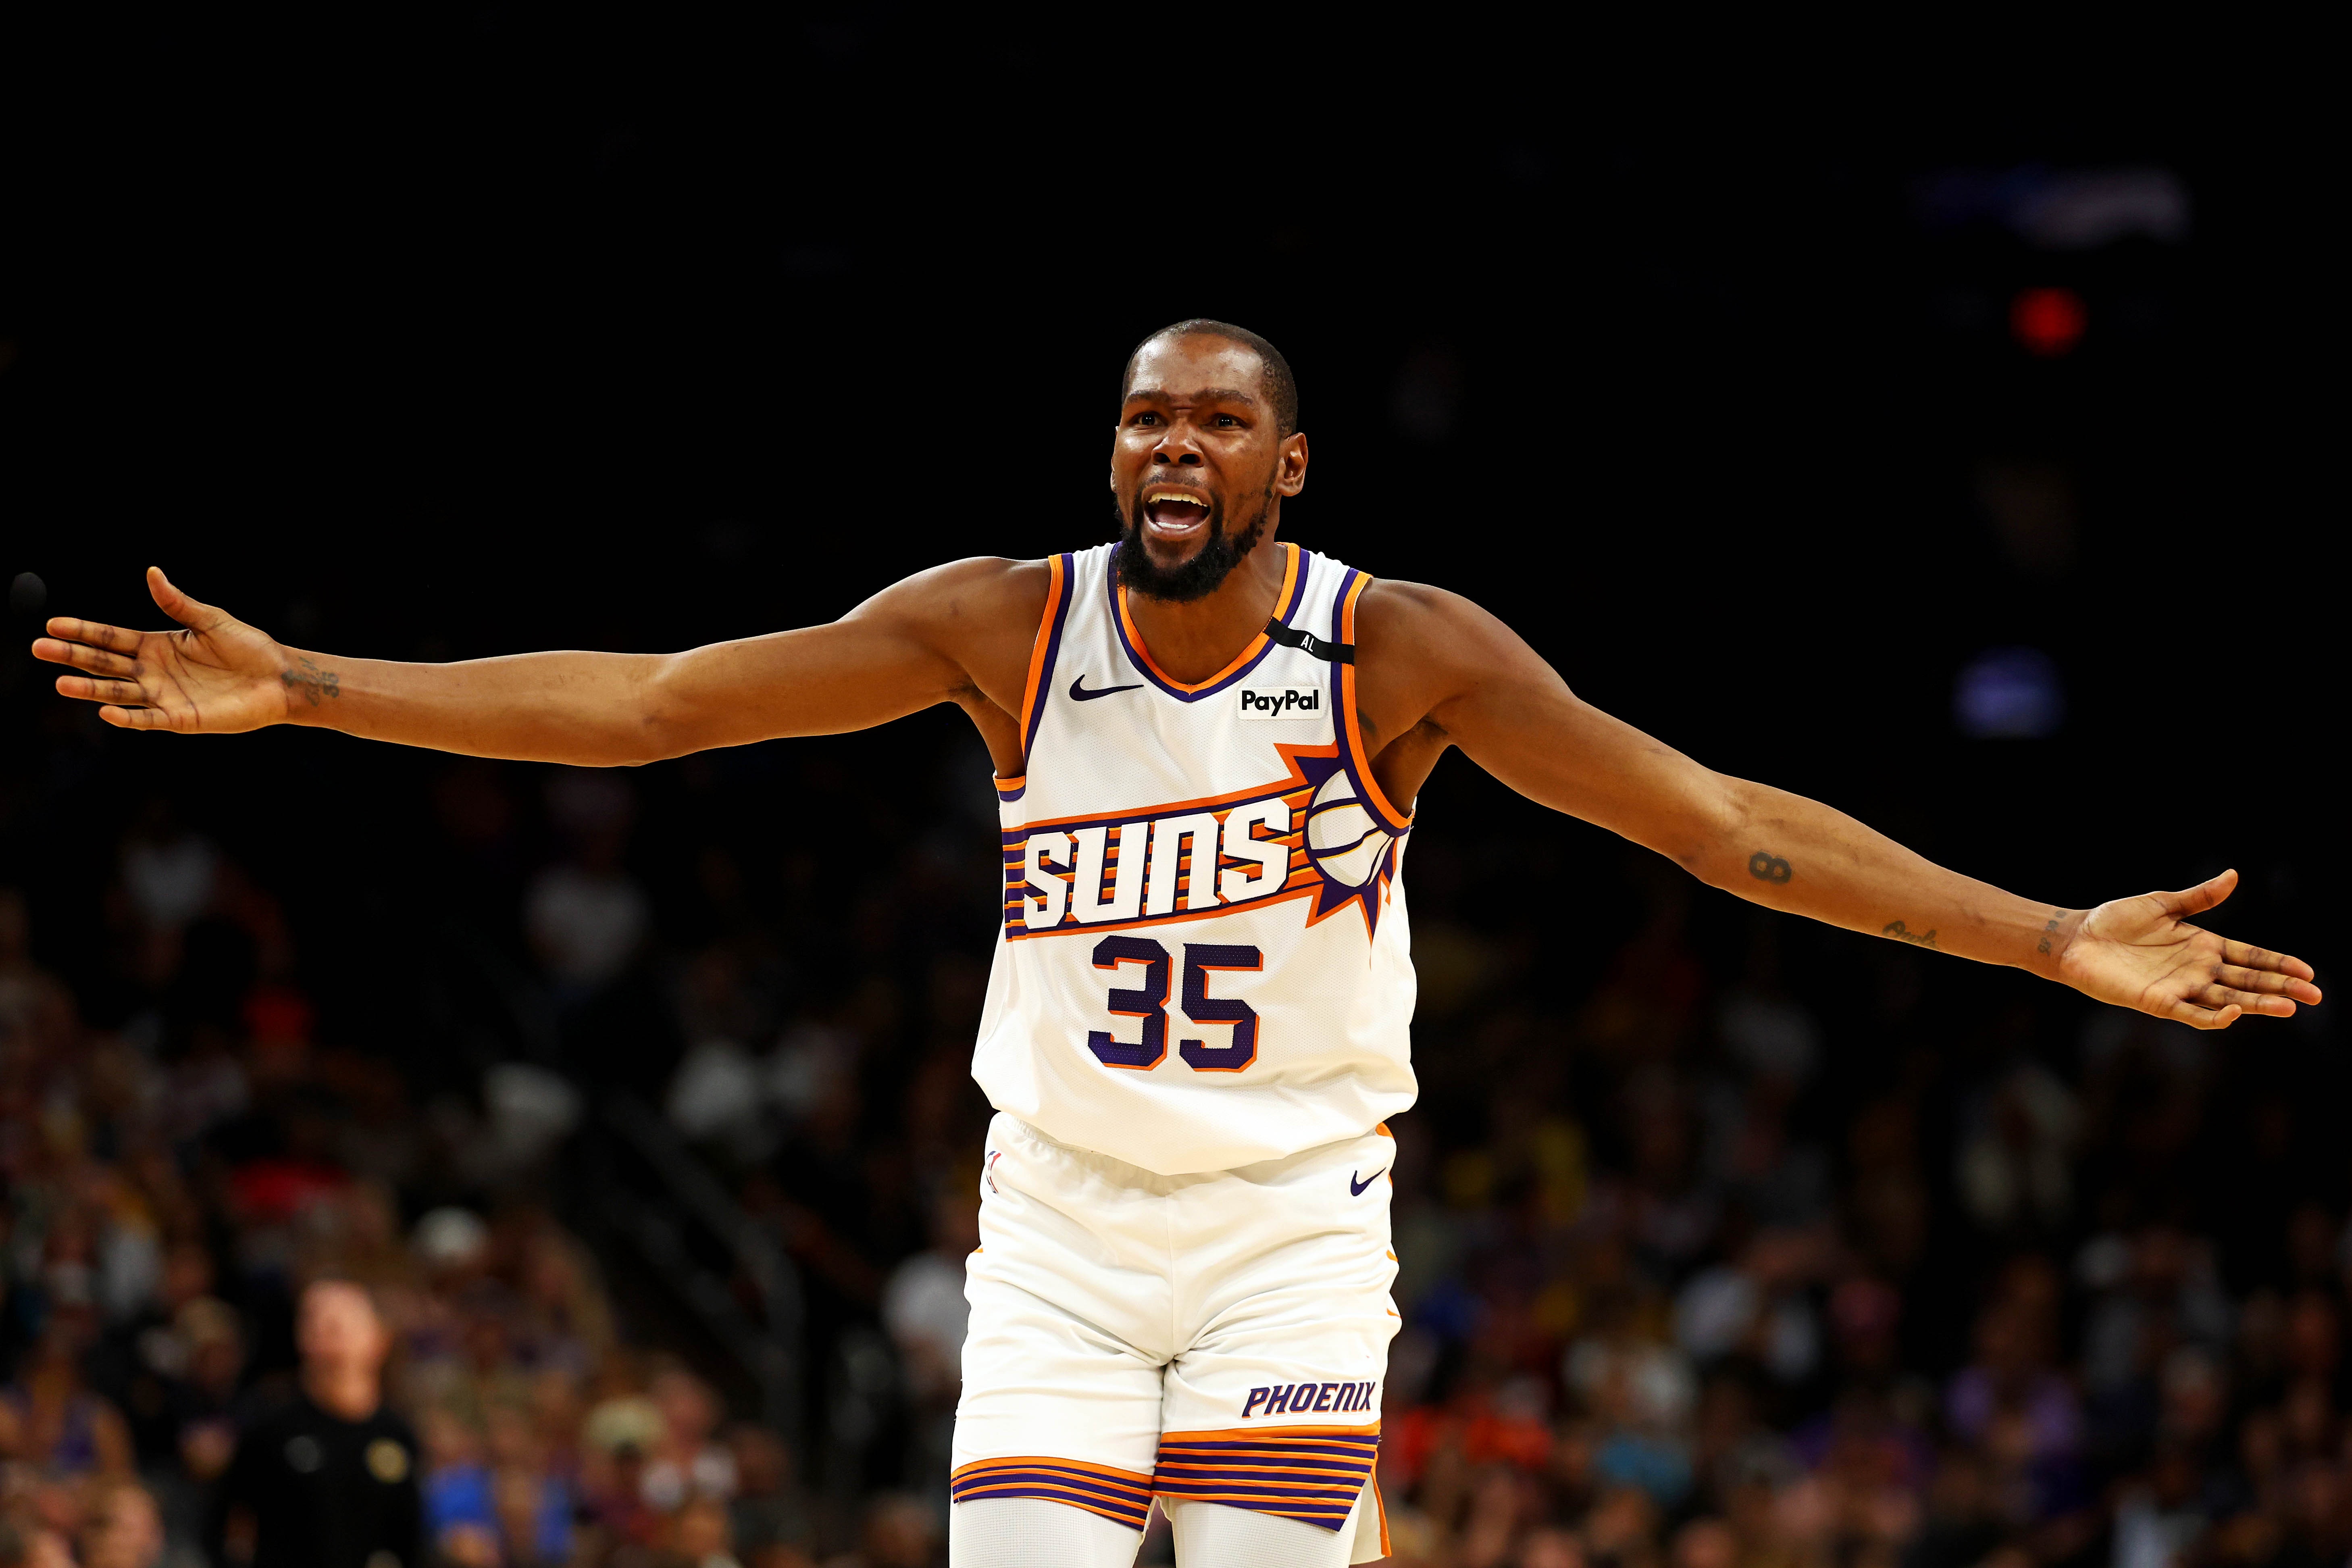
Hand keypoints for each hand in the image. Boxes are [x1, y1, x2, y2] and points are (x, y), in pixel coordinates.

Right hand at [30, 567, 298, 732]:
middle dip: (73, 656)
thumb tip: (151, 572)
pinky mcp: (182, 719)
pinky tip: (106, 712)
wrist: (279, 678)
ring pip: (119, 693)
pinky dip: (128, 717)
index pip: (111, 638)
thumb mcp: (210, 620)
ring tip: (60, 683)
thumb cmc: (248, 647)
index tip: (53, 625)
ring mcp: (165, 697)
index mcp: (157, 646)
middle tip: (38, 649)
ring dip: (90, 688)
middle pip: (106, 664)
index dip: (83, 632)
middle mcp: (154, 672)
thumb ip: (177, 603)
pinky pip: (149, 720)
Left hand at [2058, 869, 2321, 1028]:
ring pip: (2228, 1001)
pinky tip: (2234, 1013)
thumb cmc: (2116, 920)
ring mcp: (2181, 988)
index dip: (2278, 964)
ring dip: (2257, 1005)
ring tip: (2287, 1007)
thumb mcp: (2163, 904)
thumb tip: (2234, 875)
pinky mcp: (2159, 1002)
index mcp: (2204, 946)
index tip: (2307, 972)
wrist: (2078, 938)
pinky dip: (2214, 1016)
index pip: (2251, 958)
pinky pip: (2192, 1014)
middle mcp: (2198, 970)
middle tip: (2314, 997)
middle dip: (2280, 989)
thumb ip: (2199, 897)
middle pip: (2248, 982)